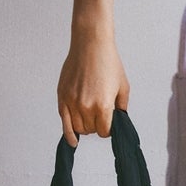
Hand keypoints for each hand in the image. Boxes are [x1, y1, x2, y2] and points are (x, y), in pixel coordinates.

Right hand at [58, 31, 129, 145]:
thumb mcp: (123, 87)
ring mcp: (72, 102)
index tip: (109, 124)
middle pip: (91, 130)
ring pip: (78, 128)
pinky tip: (73, 140)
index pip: (104, 131)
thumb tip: (119, 122)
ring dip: (85, 127)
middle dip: (97, 126)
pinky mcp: (62, 97)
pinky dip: (69, 133)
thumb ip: (121, 108)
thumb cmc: (108, 63)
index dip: (108, 130)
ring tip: (89, 117)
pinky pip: (64, 122)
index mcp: (103, 105)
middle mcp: (86, 106)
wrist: (91, 45)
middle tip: (100, 116)